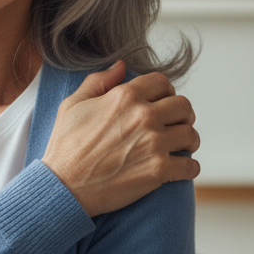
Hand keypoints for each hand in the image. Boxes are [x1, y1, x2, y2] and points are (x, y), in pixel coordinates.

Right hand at [41, 60, 199, 217]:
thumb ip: (98, 81)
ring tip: (180, 147)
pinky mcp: (159, 171)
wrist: (62, 186)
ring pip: (191, 135)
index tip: (162, 102)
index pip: (162, 82)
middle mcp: (144, 116)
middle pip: (183, 106)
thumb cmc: (65, 146)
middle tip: (176, 124)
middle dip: (181, 114)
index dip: (165, 91)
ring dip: (188, 141)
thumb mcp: (73, 105)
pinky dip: (188, 168)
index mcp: (125, 97)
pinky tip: (179, 169)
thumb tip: (121, 66)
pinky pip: (191, 166)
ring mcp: (153, 144)